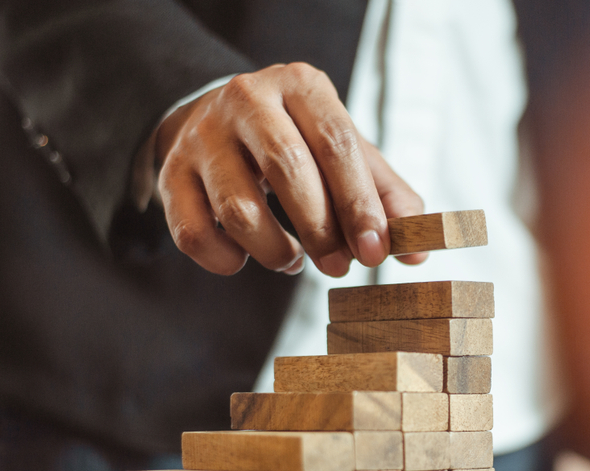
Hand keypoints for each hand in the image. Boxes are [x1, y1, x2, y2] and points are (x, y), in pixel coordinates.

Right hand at [156, 63, 426, 275]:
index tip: (377, 251)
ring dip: (274, 250)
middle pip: (288, 170)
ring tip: (290, 258)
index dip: (359, 203)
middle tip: (339, 266)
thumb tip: (418, 252)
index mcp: (300, 86)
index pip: (336, 144)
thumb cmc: (297, 141)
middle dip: (321, 230)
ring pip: (238, 209)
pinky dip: (225, 260)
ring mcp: (202, 136)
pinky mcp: (171, 174)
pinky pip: (193, 233)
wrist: (216, 119)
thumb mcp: (345, 153)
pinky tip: (244, 258)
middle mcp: (247, 100)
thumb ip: (385, 197)